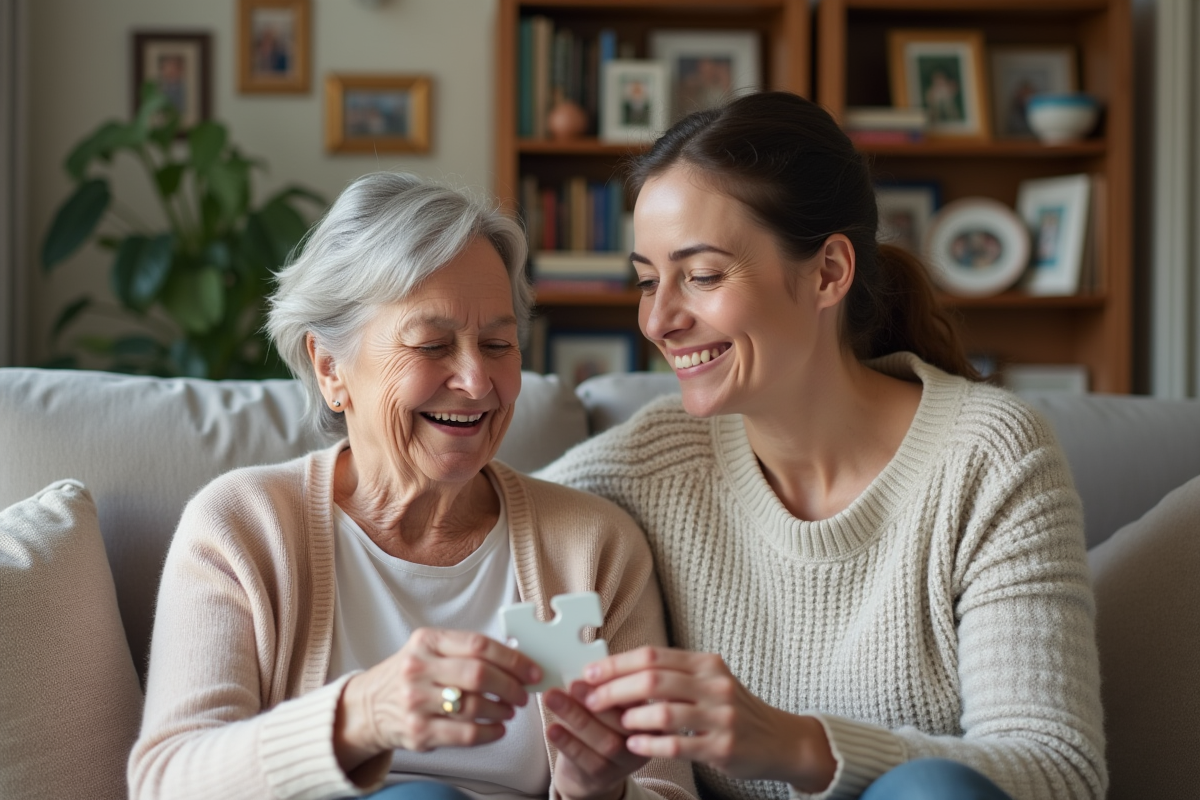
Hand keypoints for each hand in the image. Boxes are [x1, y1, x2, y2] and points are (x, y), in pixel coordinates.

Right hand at [334, 628, 541, 772]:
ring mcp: (416, 702)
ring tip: (509, 710)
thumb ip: (467, 651)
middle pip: (479, 675)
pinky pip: (465, 734)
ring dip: (502, 710)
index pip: (479, 645)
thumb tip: (517, 661)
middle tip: (523, 694)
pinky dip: (489, 733)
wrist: (369, 706)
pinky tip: (497, 728)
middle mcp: (418, 669)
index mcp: (426, 641)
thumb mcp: (430, 650)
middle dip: (510, 686)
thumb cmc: (412, 674)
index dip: (512, 659)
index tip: (532, 670)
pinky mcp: (418, 732)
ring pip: (474, 706)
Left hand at [545, 681, 644, 799]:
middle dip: (594, 698)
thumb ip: (602, 688)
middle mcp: (644, 739)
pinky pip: (586, 759)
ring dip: (576, 717)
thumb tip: (581, 667)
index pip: (638, 695)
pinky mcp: (604, 776)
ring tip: (553, 698)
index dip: (616, 682)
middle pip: (622, 719)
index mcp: (649, 712)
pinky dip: (567, 742)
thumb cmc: (599, 726)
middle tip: (573, 683)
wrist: (592, 772)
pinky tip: (552, 728)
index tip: (593, 670)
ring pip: (605, 740)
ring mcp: (626, 760)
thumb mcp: (608, 705)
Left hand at [582, 647, 834, 792]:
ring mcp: (721, 716)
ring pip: (664, 711)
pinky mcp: (723, 746)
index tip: (590, 673)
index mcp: (706, 663)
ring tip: (613, 723)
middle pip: (653, 679)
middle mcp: (715, 684)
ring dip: (631, 717)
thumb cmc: (735, 709)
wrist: (781, 740)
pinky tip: (633, 745)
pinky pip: (679, 744)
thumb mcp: (709, 682)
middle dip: (615, 689)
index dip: (616, 663)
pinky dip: (651, 744)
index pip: (653, 655)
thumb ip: (673, 675)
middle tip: (591, 699)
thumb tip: (620, 671)